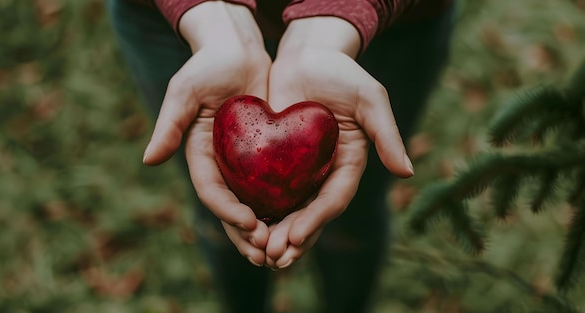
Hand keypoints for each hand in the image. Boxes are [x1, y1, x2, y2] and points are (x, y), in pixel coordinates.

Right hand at [142, 2, 270, 266]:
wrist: (238, 50)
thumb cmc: (209, 65)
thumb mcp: (185, 90)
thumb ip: (169, 124)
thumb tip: (149, 160)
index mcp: (200, 154)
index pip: (211, 190)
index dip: (227, 210)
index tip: (249, 224)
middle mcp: (221, 164)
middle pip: (231, 207)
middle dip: (245, 234)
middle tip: (265, 254)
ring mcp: (243, 162)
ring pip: (253, 204)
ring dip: (265, 230)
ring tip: (280, 251)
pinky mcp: (266, 155)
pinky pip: (274, 186)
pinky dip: (283, 207)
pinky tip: (298, 223)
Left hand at [264, 17, 413, 268]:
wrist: (308, 54)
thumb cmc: (342, 72)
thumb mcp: (370, 98)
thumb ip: (387, 134)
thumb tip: (407, 173)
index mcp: (348, 164)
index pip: (332, 200)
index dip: (315, 221)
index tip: (295, 238)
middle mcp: (325, 172)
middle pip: (310, 213)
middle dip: (293, 238)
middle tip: (274, 257)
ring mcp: (300, 169)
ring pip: (289, 209)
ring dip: (275, 233)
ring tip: (259, 253)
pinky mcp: (276, 161)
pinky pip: (267, 190)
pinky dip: (259, 210)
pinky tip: (244, 226)